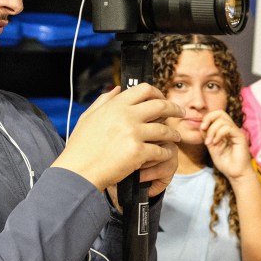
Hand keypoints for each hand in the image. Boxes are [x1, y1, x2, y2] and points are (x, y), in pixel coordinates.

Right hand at [52, 84, 182, 191]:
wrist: (79, 171)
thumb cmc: (81, 146)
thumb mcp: (88, 117)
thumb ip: (104, 100)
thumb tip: (118, 89)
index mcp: (116, 105)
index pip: (144, 89)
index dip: (157, 93)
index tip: (163, 99)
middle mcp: (127, 116)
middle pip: (161, 106)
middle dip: (175, 108)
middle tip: (181, 112)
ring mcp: (134, 134)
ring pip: (165, 129)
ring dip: (173, 133)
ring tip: (176, 136)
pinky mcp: (138, 152)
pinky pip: (161, 150)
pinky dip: (165, 153)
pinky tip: (166, 154)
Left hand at [201, 109, 253, 180]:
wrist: (236, 174)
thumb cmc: (226, 163)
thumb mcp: (212, 147)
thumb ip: (207, 136)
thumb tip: (202, 126)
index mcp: (225, 130)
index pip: (217, 115)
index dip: (207, 118)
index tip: (201, 128)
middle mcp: (232, 129)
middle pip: (220, 112)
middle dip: (209, 118)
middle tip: (203, 128)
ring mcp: (236, 132)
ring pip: (223, 120)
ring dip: (212, 130)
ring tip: (209, 142)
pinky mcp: (240, 137)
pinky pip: (228, 128)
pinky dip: (219, 134)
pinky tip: (216, 143)